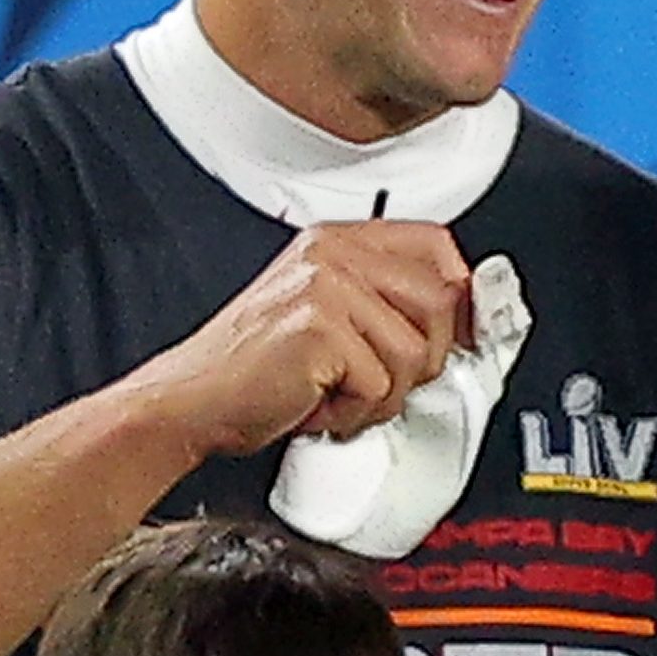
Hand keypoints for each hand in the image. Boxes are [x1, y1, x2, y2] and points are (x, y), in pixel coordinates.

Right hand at [128, 222, 471, 457]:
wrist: (188, 402)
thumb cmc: (252, 372)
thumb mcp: (325, 318)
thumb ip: (383, 305)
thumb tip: (464, 321)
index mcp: (337, 242)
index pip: (436, 246)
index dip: (462, 294)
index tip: (468, 333)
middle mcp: (332, 254)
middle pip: (441, 301)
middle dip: (422, 360)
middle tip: (373, 381)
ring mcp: (325, 287)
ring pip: (416, 352)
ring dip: (382, 395)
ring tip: (333, 394)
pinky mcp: (320, 328)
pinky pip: (380, 384)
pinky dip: (353, 413)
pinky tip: (315, 404)